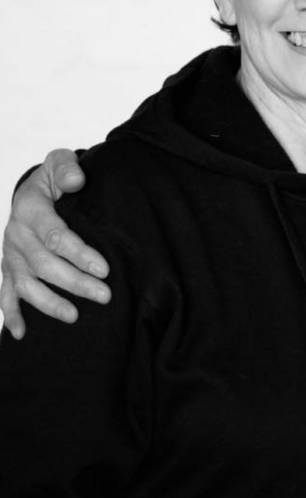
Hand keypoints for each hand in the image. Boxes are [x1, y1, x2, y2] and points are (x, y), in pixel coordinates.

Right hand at [1, 149, 109, 338]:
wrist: (32, 188)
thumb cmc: (54, 178)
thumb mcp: (60, 163)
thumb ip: (67, 168)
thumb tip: (76, 180)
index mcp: (30, 210)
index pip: (55, 236)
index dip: (80, 254)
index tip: (105, 268)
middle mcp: (16, 235)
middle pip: (44, 265)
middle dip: (75, 282)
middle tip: (104, 295)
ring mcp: (10, 255)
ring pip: (26, 284)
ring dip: (49, 303)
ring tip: (75, 316)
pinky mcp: (8, 268)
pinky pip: (5, 294)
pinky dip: (11, 314)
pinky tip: (21, 334)